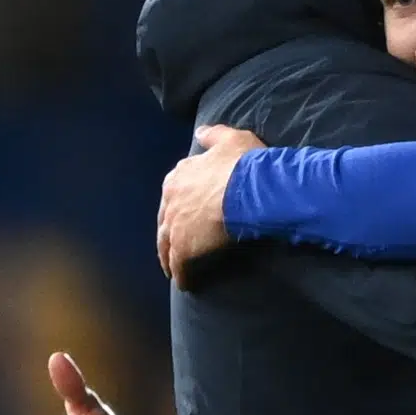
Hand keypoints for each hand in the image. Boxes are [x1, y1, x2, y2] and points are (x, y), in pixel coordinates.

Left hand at [157, 125, 265, 288]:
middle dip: (168, 234)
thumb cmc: (243, 163)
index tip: (183, 215)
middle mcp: (170, 199)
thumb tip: (201, 132)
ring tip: (174, 269)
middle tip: (174, 246)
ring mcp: (175, 224)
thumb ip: (213, 135)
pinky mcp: (184, 246)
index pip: (172, 194)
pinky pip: (178, 263)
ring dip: (168, 257)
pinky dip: (180, 273)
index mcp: (179, 175)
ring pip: (166, 244)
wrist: (251, 188)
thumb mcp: (230, 138)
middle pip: (164, 221)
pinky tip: (185, 282)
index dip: (178, 206)